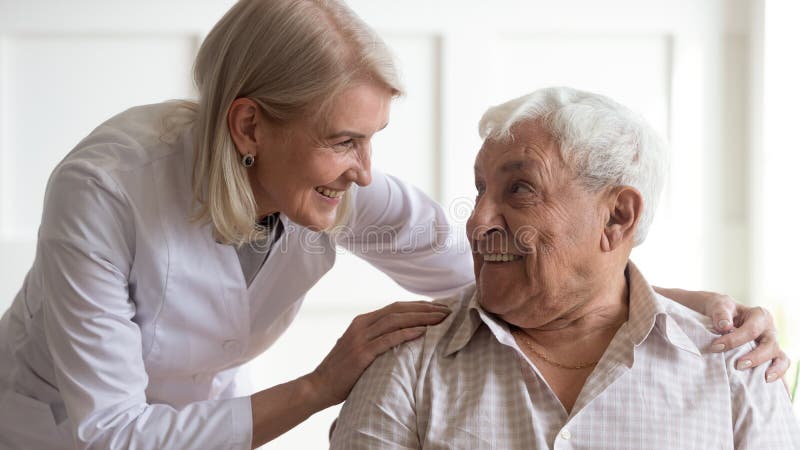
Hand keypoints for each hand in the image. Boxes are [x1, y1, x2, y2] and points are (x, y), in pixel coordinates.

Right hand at [306, 300, 450, 407]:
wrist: (318, 386)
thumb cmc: (342, 371)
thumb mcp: (358, 348)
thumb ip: (374, 339)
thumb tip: (399, 337)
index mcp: (362, 321)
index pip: (395, 307)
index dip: (418, 305)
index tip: (438, 307)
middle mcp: (361, 325)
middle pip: (398, 310)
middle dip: (425, 309)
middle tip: (447, 310)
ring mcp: (360, 338)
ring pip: (396, 321)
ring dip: (421, 318)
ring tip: (441, 319)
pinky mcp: (361, 353)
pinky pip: (388, 340)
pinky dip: (407, 333)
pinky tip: (423, 332)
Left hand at [705, 294, 789, 382]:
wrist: (723, 315)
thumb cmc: (722, 311)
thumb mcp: (719, 305)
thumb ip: (720, 313)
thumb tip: (724, 326)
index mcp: (760, 316)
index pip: (751, 330)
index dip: (734, 340)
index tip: (716, 347)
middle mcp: (769, 330)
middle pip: (770, 345)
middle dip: (755, 357)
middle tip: (738, 366)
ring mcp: (772, 344)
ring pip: (781, 358)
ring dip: (774, 369)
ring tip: (764, 379)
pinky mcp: (771, 356)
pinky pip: (780, 366)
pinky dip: (780, 377)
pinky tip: (773, 387)